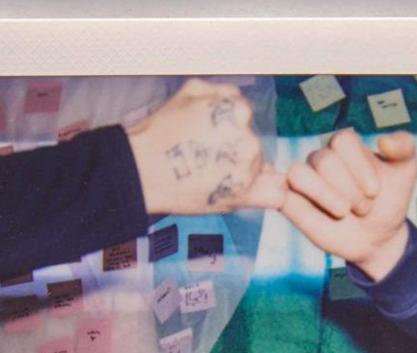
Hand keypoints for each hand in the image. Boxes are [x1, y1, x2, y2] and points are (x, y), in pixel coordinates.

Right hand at [126, 78, 285, 214]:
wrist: (141, 170)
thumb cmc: (160, 132)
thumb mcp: (189, 92)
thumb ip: (222, 92)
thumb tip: (238, 101)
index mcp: (238, 110)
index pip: (245, 120)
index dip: (229, 130)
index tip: (212, 141)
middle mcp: (247, 137)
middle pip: (253, 145)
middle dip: (236, 152)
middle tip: (208, 161)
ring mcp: (247, 168)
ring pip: (260, 168)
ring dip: (243, 173)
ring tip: (209, 177)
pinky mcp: (243, 194)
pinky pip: (275, 194)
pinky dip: (267, 194)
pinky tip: (247, 192)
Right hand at [280, 129, 416, 281]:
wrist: (378, 237)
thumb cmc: (389, 200)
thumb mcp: (406, 171)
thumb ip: (404, 147)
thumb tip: (383, 141)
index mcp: (345, 146)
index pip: (342, 141)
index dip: (359, 166)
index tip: (375, 190)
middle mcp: (321, 159)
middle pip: (324, 160)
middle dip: (349, 189)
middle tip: (364, 208)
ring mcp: (305, 181)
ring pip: (299, 173)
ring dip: (325, 195)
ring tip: (344, 212)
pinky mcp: (290, 203)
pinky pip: (280, 193)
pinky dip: (291, 198)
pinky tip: (318, 212)